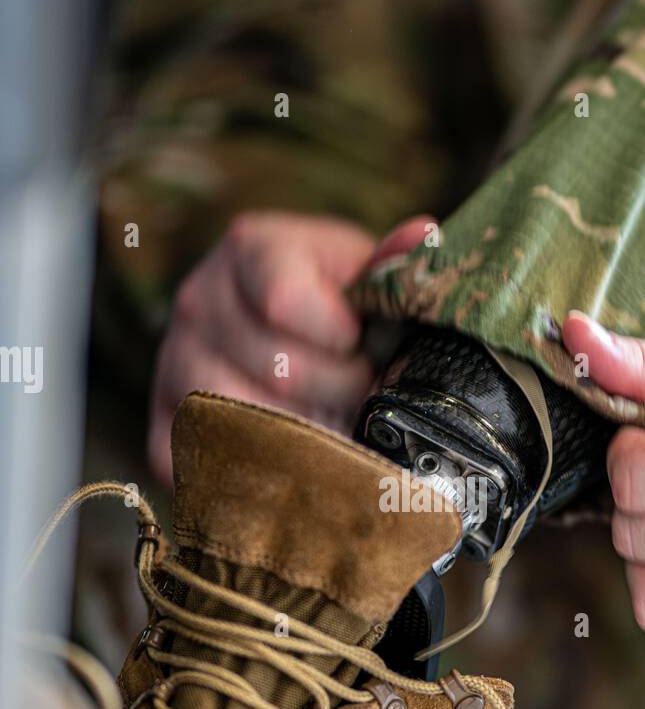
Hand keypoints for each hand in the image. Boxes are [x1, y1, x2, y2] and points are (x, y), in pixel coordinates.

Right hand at [149, 212, 426, 482]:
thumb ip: (388, 267)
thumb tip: (419, 236)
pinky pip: (215, 465)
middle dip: (340, 391)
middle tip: (357, 390)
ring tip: (328, 419)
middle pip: (280, 372)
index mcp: (249, 250)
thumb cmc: (334, 307)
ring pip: (248, 424)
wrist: (276, 338)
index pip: (286, 300)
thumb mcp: (364, 276)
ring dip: (306, 437)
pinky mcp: (162, 427)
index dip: (343, 337)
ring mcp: (173, 365)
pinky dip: (264, 472)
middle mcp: (198, 301)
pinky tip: (293, 453)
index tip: (361, 343)